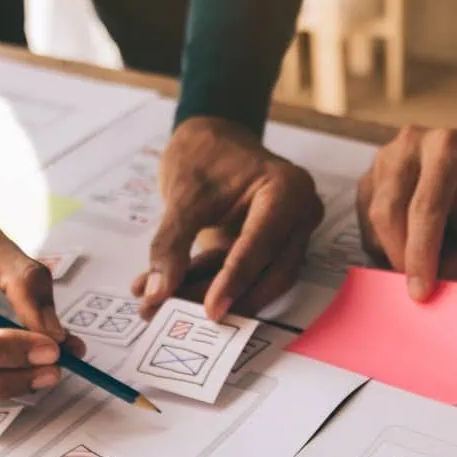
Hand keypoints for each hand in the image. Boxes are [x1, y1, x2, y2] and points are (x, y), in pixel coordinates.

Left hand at [135, 116, 323, 319]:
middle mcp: (299, 215)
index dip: (234, 281)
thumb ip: (170, 244)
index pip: (261, 245)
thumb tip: (158, 292)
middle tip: (180, 315)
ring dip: (211, 294)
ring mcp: (290, 234)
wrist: (210, 141)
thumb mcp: (183, 196)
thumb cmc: (205, 155)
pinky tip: (173, 290)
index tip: (210, 311)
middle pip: (269, 273)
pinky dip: (209, 283)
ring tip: (163, 303)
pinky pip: (245, 274)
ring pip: (257, 280)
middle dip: (224, 298)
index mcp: (287, 191)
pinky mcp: (271, 249)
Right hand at [357, 126, 456, 299]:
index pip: (425, 209)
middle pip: (388, 213)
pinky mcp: (370, 176)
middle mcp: (409, 146)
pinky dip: (383, 244)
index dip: (420, 256)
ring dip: (392, 251)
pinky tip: (409, 242)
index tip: (420, 293)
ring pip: (372, 220)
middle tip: (417, 287)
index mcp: (447, 150)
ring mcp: (384, 158)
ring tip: (423, 256)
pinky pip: (365, 222)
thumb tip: (426, 292)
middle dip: (400, 258)